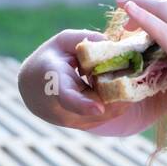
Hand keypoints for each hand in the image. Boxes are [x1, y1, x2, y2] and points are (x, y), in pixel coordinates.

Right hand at [18, 29, 145, 132]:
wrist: (31, 88)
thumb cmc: (50, 59)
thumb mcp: (63, 42)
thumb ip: (86, 39)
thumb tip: (113, 44)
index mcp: (53, 81)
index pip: (66, 98)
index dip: (82, 105)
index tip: (98, 108)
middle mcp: (60, 108)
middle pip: (96, 107)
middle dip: (118, 94)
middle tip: (136, 77)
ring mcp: (71, 121)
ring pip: (105, 115)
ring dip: (121, 99)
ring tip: (129, 80)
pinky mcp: (82, 126)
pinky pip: (106, 117)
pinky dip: (117, 104)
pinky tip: (121, 89)